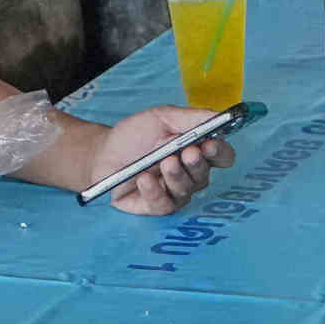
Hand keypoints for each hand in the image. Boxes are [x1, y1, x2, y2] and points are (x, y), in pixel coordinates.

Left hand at [89, 106, 232, 216]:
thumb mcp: (162, 118)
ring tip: (164, 163)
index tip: (210, 144)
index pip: (222, 157)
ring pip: (186, 190)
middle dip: (197, 164)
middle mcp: (190, 175)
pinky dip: (154, 191)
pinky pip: (164, 204)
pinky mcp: (156, 206)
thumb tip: (221, 116)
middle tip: (188, 153)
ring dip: (176, 176)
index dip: (220, 152)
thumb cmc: (134, 136)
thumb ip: (192, 118)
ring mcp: (174, 193)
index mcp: (197, 151)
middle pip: (205, 176)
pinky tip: (144, 179)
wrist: (102, 153)